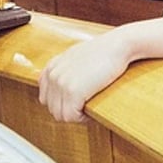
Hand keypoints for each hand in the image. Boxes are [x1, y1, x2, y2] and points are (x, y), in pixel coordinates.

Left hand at [37, 16, 162, 121]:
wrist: (117, 46)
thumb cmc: (102, 52)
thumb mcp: (76, 58)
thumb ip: (63, 70)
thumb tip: (62, 89)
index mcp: (51, 67)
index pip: (45, 98)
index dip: (62, 103)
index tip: (77, 100)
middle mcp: (52, 75)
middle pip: (53, 109)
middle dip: (70, 110)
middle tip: (85, 104)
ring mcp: (61, 83)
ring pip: (61, 115)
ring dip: (76, 115)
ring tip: (88, 104)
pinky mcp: (72, 91)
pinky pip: (71, 116)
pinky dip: (82, 116)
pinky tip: (91, 105)